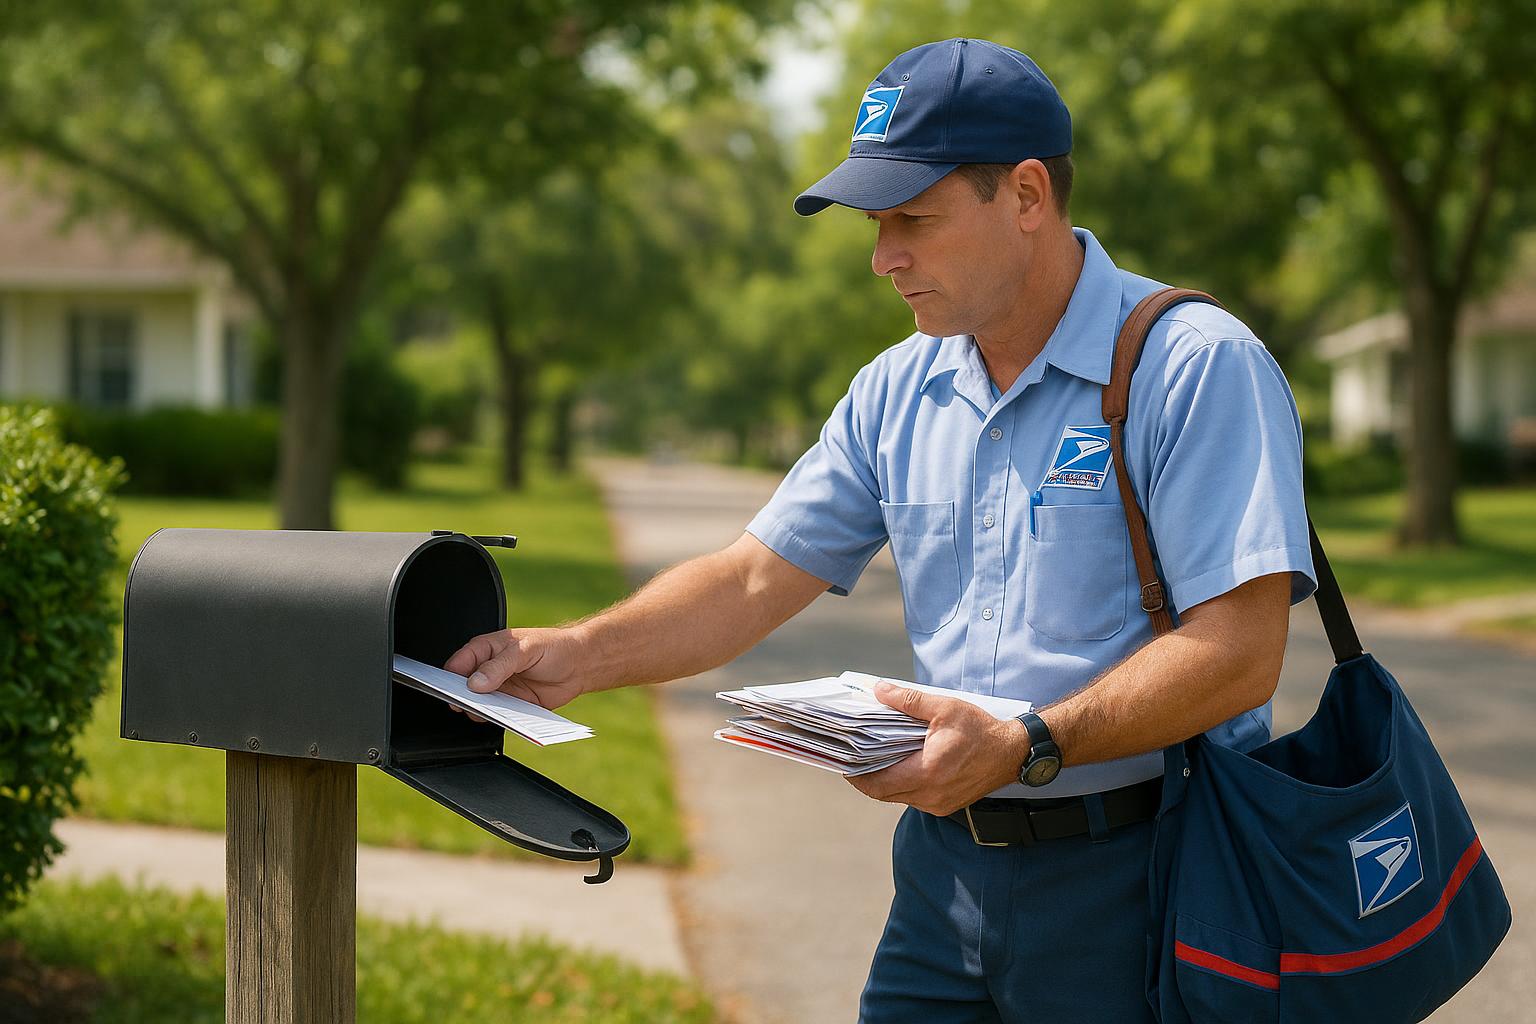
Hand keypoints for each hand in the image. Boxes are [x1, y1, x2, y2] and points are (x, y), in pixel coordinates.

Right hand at [442, 626, 589, 713]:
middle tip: (463, 705)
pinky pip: (499, 715)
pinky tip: (501, 720)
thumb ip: (500, 665)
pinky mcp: (512, 705)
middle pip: (465, 686)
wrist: (581, 665)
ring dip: (479, 710)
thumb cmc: (554, 647)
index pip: (460, 662)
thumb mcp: (526, 650)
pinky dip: (497, 719)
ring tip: (482, 714)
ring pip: (480, 704)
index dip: (451, 676)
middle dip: (462, 697)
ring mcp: (500, 689)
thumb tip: (476, 683)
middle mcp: (490, 669)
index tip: (449, 689)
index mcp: (488, 649)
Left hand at [845, 681, 1031, 816]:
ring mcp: (938, 804)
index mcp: (928, 772)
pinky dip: (901, 784)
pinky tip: (898, 765)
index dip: (855, 776)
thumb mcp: (944, 707)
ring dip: (883, 781)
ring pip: (897, 797)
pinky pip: (913, 798)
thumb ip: (909, 700)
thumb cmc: (980, 730)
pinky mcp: (944, 805)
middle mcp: (930, 794)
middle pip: (883, 794)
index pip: (878, 783)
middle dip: (864, 778)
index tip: (842, 763)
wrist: (1012, 753)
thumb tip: (879, 690)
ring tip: (872, 759)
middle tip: (851, 760)